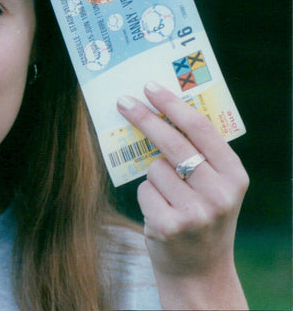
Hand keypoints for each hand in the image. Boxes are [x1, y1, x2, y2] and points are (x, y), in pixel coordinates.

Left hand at [117, 82, 248, 309]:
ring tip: (168, 199)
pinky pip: (144, 191)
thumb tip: (159, 111)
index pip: (201, 129)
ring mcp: (195, 211)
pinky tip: (161, 215)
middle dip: (145, 118)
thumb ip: (199, 156)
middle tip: (123, 102)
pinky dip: (146, 198)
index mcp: (235, 176)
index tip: (150, 88)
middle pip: (173, 142)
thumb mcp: (215, 187)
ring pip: (154, 168)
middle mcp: (219, 193)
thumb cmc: (202, 217)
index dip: (173, 105)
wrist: (199, 270)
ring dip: (153, 177)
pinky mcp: (169, 225)